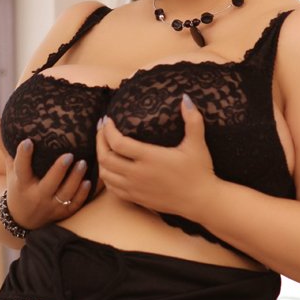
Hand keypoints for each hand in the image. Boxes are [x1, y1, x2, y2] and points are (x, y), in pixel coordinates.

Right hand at [0, 112, 91, 229]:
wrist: (22, 219)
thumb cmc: (18, 184)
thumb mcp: (10, 167)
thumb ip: (4, 142)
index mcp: (21, 183)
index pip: (20, 168)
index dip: (23, 156)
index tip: (28, 141)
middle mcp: (36, 196)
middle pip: (48, 184)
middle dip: (58, 170)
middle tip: (69, 154)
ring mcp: (50, 206)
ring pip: (64, 194)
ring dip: (75, 179)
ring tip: (84, 163)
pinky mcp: (62, 213)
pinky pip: (74, 205)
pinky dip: (82, 194)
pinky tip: (89, 181)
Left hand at [96, 94, 215, 217]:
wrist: (201, 201)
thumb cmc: (199, 171)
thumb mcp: (197, 144)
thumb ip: (192, 119)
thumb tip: (185, 98)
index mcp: (150, 157)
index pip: (117, 143)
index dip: (107, 130)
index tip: (107, 120)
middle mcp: (138, 174)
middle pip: (105, 157)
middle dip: (99, 141)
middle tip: (102, 129)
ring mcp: (135, 188)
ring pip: (105, 174)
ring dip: (101, 158)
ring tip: (104, 146)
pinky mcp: (136, 198)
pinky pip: (112, 189)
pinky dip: (106, 176)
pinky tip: (111, 167)